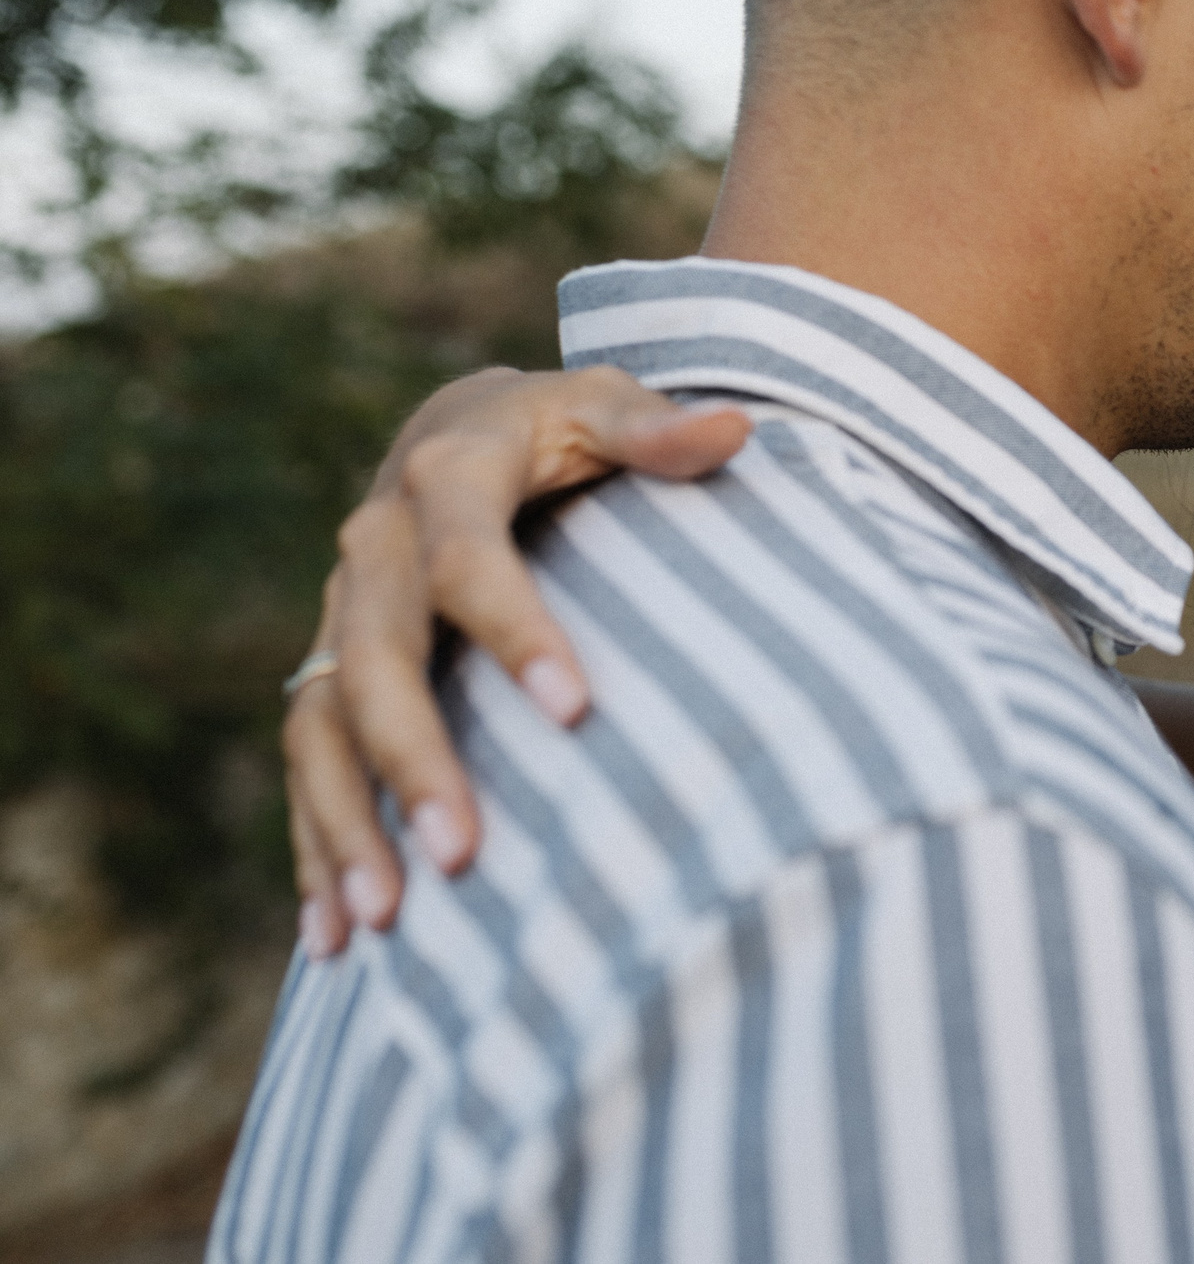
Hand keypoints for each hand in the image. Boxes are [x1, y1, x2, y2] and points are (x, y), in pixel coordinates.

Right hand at [284, 365, 751, 955]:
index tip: (576, 710)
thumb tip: (737, 429)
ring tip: (383, 919)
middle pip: (375, 659)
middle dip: (414, 759)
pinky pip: (308, 760)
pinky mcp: (327, 666)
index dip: (518, 631)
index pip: (470, 560)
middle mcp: (375, 544)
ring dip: (347, 823)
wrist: (458, 424)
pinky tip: (336, 936)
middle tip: (463, 855)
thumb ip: (659, 429)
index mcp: (445, 475)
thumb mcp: (606, 405)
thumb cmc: (562, 427)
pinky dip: (317, 845)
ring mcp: (340, 611)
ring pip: (322, 723)